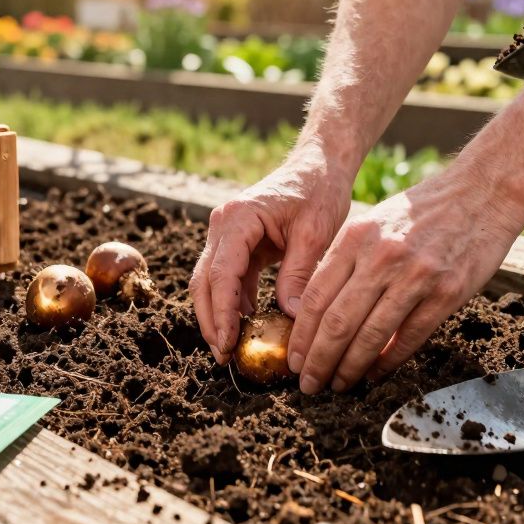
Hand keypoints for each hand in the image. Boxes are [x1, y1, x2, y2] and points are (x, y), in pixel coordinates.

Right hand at [191, 151, 351, 363]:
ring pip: (211, 282)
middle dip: (211, 321)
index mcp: (238, 218)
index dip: (222, 312)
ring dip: (219, 315)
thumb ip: (300, 273)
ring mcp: (227, 235)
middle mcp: (223, 225)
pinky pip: (229, 279)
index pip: (221, 273)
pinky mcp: (238, 244)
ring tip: (233, 349)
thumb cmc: (319, 191)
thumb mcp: (315, 232)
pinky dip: (235, 304)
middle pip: (204, 281)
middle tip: (224, 356)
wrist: (318, 166)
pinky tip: (249, 326)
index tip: (229, 343)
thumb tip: (292, 317)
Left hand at [286, 167, 523, 393]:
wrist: (481, 194)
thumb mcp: (373, 223)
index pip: (316, 297)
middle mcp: (381, 257)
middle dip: (318, 360)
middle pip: (338, 322)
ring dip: (350, 368)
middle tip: (308, 384)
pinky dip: (388, 361)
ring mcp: (416, 276)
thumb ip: (345, 261)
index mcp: (356, 238)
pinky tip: (375, 373)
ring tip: (339, 385)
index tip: (294, 360)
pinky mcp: (447, 292)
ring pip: (370, 335)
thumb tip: (316, 310)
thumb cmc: (421, 212)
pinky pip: (410, 337)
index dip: (301, 336)